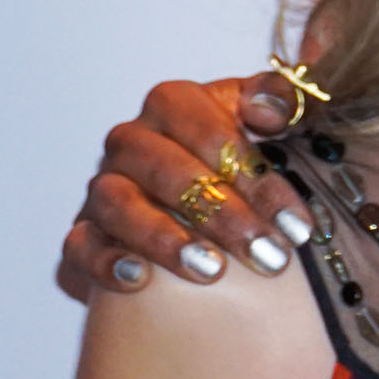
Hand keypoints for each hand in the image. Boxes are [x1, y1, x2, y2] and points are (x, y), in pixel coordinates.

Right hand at [57, 73, 316, 299]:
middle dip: (224, 216)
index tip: (297, 223)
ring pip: (119, 203)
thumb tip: (274, 112)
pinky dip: (107, 261)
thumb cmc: (232, 157)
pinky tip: (141, 280)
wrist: (189, 203)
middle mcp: (132, 140)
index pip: (209, 130)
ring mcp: (102, 185)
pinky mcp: (83, 231)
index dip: (255, 175)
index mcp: (175, 105)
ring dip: (166, 239)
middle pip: (167, 168)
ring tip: (214, 271)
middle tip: (269, 255)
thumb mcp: (262, 117)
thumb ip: (279, 98)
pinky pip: (81, 243)